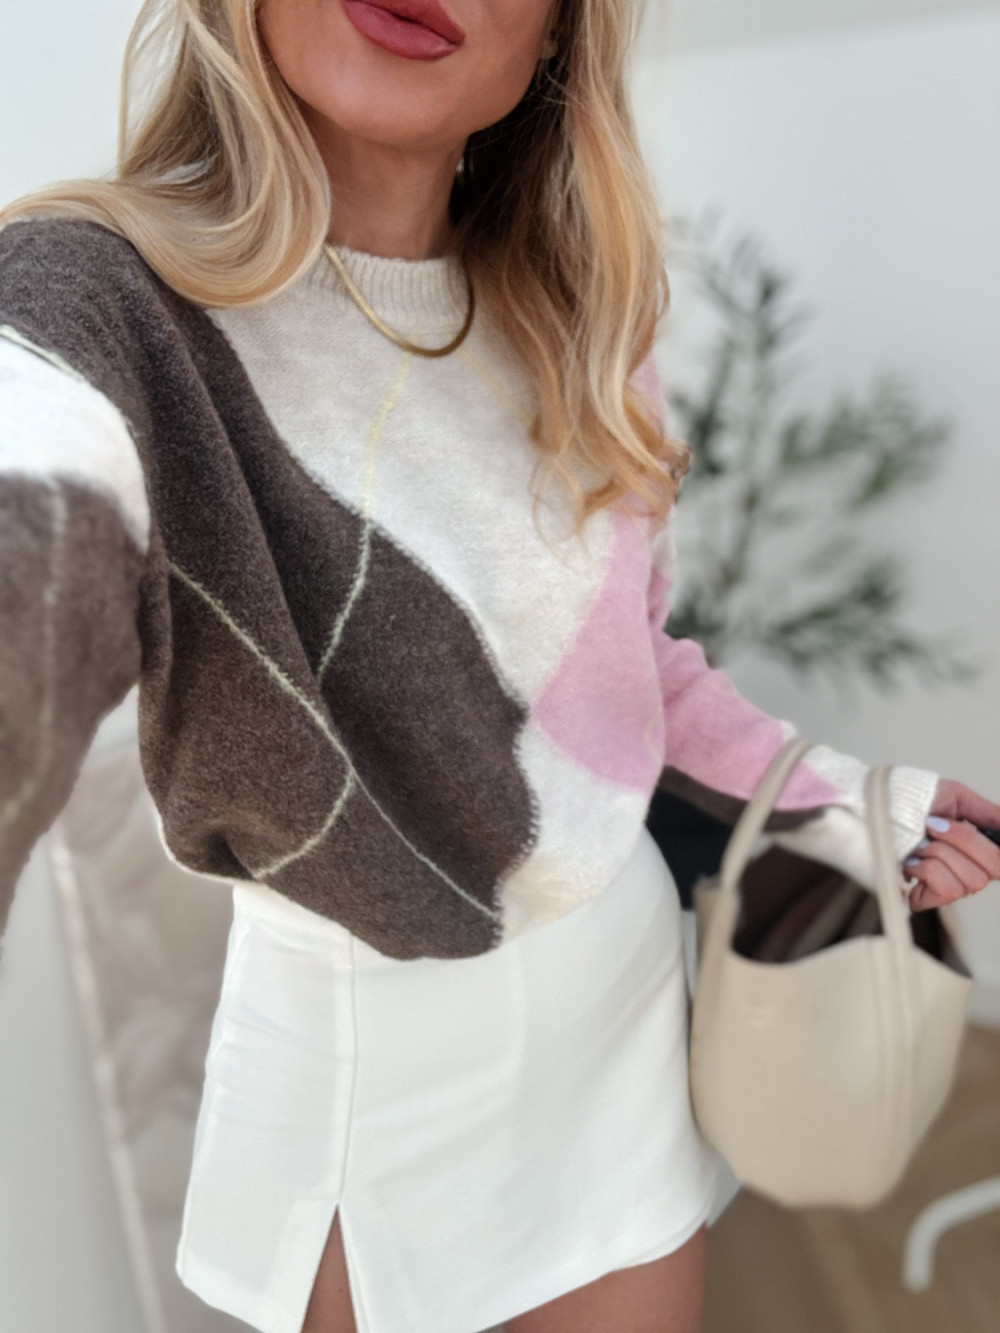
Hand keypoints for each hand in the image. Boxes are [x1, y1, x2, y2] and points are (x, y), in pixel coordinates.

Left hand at [903, 778, 999, 911]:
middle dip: (960, 840)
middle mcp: (966, 871)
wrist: (873, 807)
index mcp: (977, 850)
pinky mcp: (923, 899)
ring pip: (968, 881)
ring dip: (938, 853)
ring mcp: (946, 886)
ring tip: (918, 843)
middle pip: (992, 870)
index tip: (964, 826)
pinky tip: (911, 861)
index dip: (987, 848)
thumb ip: (987, 813)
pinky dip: (927, 871)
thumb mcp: (954, 796)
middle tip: (932, 826)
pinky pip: (945, 892)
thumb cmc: (909, 800)